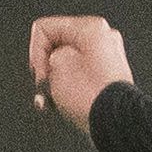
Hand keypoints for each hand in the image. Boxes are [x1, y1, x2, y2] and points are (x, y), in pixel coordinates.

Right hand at [29, 14, 135, 135]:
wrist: (116, 123)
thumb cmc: (90, 95)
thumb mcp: (56, 65)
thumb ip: (48, 54)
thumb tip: (56, 62)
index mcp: (91, 28)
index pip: (44, 29)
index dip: (35, 52)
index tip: (41, 72)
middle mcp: (104, 39)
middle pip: (56, 46)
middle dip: (45, 67)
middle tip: (46, 84)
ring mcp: (108, 59)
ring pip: (66, 64)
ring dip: (53, 81)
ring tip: (51, 98)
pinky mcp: (109, 78)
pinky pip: (80, 76)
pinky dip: (66, 88)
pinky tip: (58, 103)